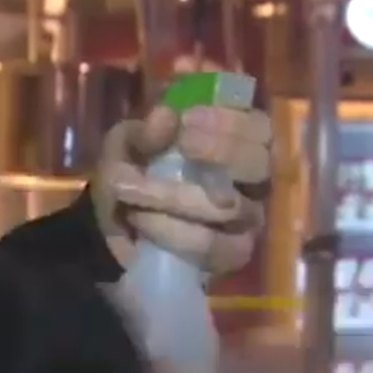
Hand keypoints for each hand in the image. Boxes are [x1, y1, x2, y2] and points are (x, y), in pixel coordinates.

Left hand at [94, 103, 271, 275]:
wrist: (111, 233)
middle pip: (261, 165)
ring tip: (135, 192)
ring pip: (234, 209)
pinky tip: (145, 222)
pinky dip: (174, 232)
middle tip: (184, 146)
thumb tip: (165, 117)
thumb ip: (142, 132)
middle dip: (223, 151)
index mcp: (236, 144)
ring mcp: (248, 222)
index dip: (232, 123)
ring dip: (178, 197)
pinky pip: (215, 246)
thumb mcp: (124, 147)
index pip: (260, 128)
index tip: (188, 121)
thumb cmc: (132, 177)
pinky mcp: (233, 254)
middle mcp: (252, 182)